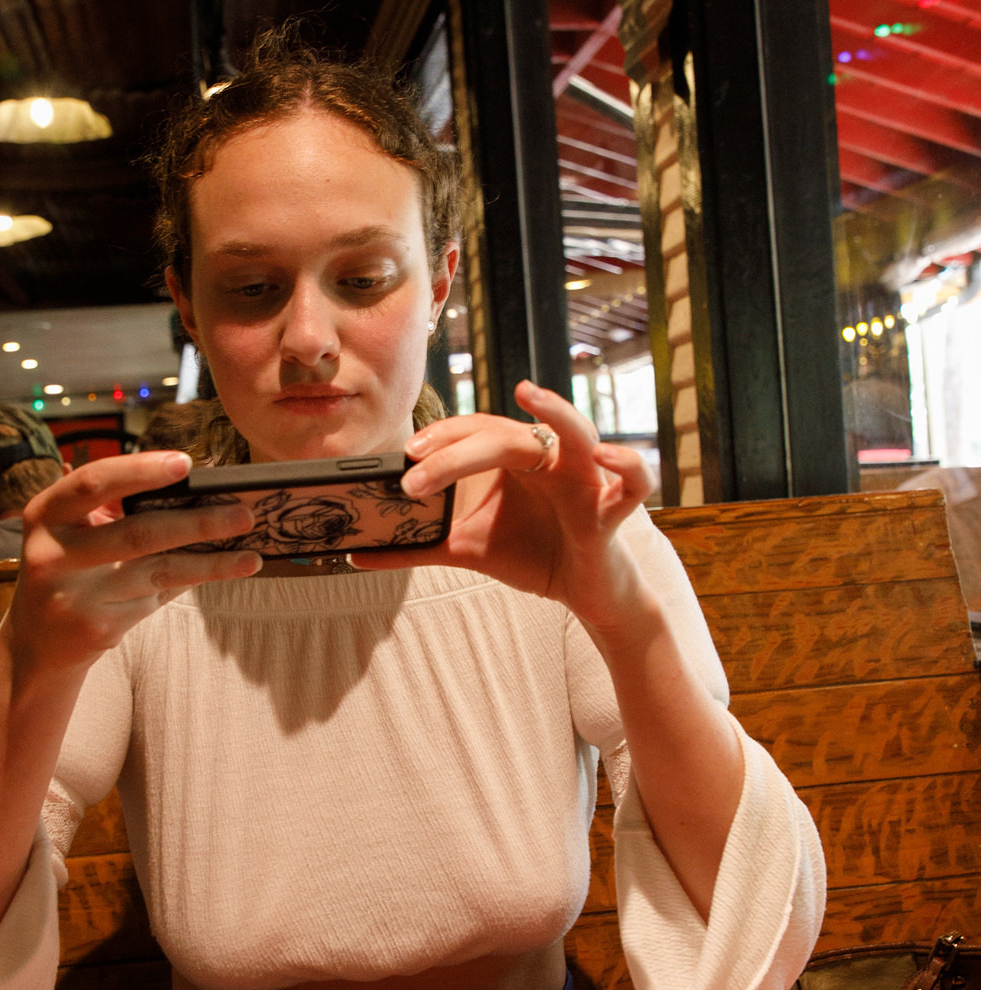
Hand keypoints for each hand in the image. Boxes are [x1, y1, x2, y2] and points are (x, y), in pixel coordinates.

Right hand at [9, 450, 258, 672]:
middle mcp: (53, 554)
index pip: (93, 483)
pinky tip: (224, 572)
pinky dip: (194, 580)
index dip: (140, 470)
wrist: (40, 639)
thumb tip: (193, 485)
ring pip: (158, 571)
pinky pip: (158, 596)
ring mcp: (76, 596)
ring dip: (211, 562)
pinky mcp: (99, 627)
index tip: (186, 463)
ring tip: (251, 555)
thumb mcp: (72, 528)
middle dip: (197, 522)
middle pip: (137, 532)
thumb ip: (114, 506)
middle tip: (243, 514)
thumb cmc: (69, 565)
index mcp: (45, 514)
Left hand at [352, 381, 653, 634]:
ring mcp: (587, 478)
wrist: (586, 594)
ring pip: (575, 433)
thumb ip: (416, 546)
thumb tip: (356, 554)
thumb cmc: (534, 555)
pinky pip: (633, 481)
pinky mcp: (615, 509)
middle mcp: (550, 457)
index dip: (442, 438)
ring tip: (529, 395)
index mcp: (515, 459)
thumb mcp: (468, 550)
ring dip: (555, 413)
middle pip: (506, 435)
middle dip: (460, 450)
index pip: (476, 431)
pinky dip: (627, 464)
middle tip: (415, 471)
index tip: (405, 456)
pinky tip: (606, 455)